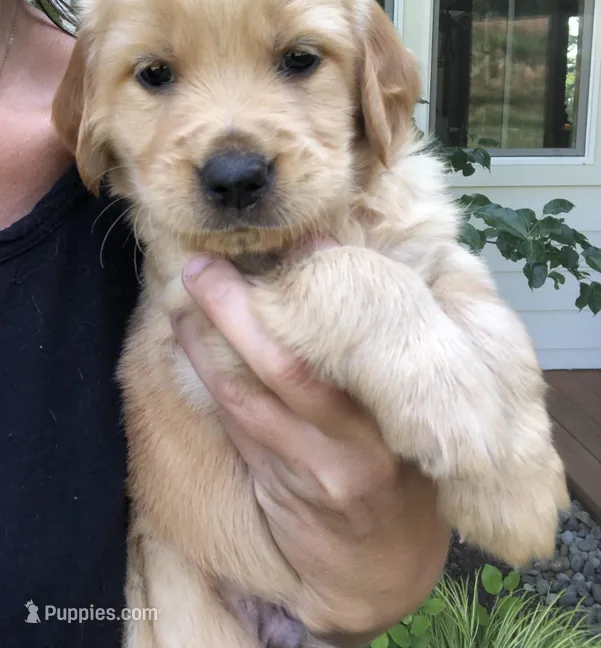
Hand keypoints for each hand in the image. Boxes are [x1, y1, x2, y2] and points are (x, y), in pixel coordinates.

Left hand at [172, 249, 449, 645]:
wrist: (383, 565)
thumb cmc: (404, 469)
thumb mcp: (404, 410)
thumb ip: (372, 344)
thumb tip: (328, 258)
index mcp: (392, 413)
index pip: (347, 344)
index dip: (310, 291)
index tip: (285, 246)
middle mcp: (351, 444)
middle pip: (283, 366)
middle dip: (234, 311)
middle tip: (202, 270)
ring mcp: (310, 471)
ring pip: (246, 398)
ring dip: (206, 346)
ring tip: (183, 303)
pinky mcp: (276, 487)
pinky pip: (237, 427)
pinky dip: (211, 382)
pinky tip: (192, 349)